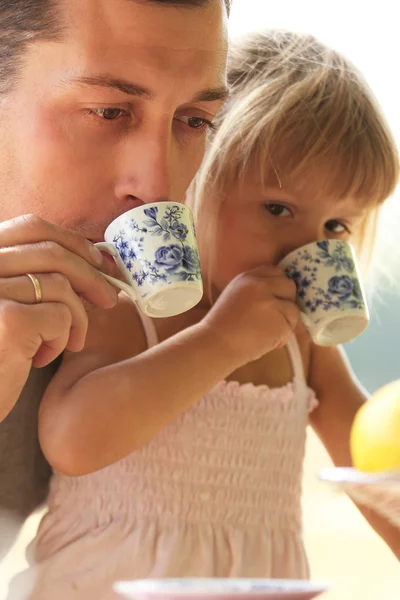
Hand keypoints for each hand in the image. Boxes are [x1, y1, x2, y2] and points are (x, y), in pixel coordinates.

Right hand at [0, 214, 117, 420]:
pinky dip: (63, 338)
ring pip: (61, 286)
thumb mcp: (9, 303)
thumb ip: (35, 275)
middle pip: (52, 253)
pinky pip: (61, 316)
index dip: (72, 241)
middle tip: (110, 299)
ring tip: (65, 343)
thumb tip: (97, 257)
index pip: (30, 227)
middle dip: (91, 275)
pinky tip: (41, 360)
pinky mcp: (9, 321)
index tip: (97, 260)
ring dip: (76, 317)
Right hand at [203, 265, 299, 365]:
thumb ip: (255, 290)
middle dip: (286, 302)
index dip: (278, 286)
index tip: (274, 299)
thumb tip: (279, 295)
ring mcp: (271, 303)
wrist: (215, 345)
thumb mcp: (235, 296)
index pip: (276, 272)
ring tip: (268, 332)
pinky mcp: (279, 321)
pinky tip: (268, 342)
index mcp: (247, 278)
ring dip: (286, 322)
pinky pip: (291, 327)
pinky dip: (283, 337)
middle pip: (289, 286)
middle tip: (274, 317)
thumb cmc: (221, 327)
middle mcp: (260, 285)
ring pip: (294, 309)